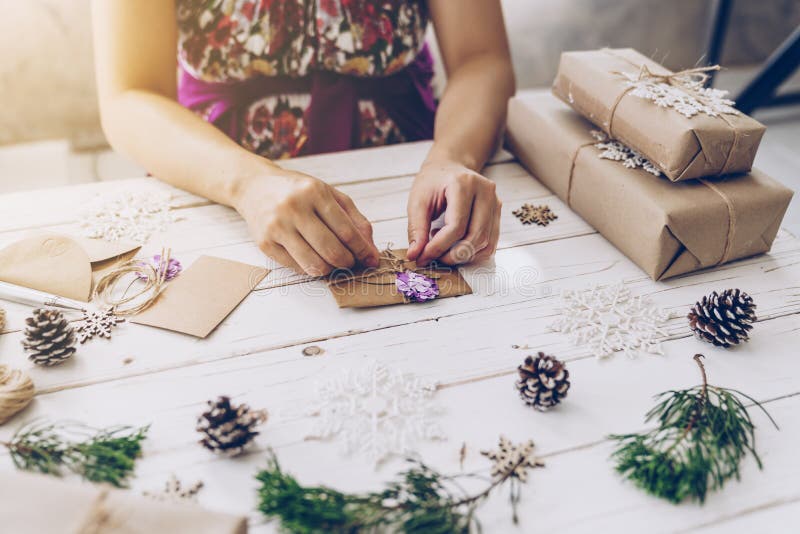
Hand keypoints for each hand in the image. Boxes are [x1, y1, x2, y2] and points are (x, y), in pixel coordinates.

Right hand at [235, 170, 379, 274]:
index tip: (371, 260)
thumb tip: (371, 249)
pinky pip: (296, 267)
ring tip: (333, 262)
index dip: (363, 250)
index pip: (347, 231)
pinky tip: (313, 258)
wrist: (254, 186)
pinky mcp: (265, 243)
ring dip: (331, 270)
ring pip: (314, 264)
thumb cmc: (297, 191)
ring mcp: (277, 227)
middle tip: (351, 262)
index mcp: (314, 192)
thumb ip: (353, 218)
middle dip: (348, 262)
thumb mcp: (328, 194)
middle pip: (332, 251)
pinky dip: (310, 268)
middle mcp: (294, 208)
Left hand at [407, 159, 501, 264]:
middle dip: (453, 255)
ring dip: (463, 255)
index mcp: (464, 184)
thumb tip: (415, 255)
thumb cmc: (433, 182)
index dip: (439, 246)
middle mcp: (485, 192)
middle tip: (434, 258)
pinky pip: (490, 243)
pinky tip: (456, 246)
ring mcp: (495, 202)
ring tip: (443, 247)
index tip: (423, 257)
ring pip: (485, 243)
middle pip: (475, 236)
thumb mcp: (418, 201)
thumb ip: (416, 229)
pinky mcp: (497, 213)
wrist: (449, 168)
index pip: (456, 226)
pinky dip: (473, 253)